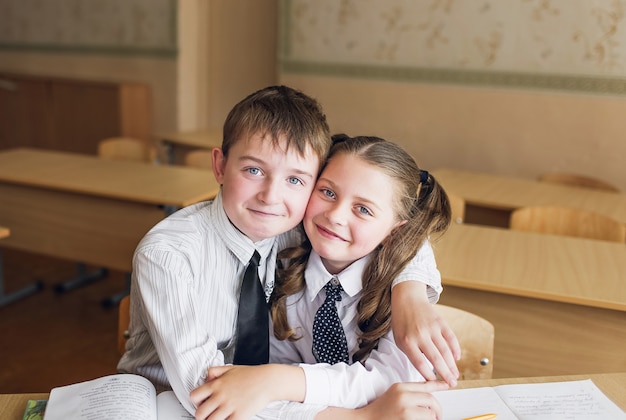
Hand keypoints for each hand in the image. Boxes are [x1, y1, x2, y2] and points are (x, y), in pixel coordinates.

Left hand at [190, 364, 304, 419]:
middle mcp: (220, 396)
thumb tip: (206, 379)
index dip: (196, 402)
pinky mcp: (239, 416)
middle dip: (201, 416)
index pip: (194, 396)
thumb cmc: (251, 374)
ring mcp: (229, 407)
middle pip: (199, 413)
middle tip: (207, 415)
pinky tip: (229, 419)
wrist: (268, 381)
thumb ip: (215, 371)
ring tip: (218, 418)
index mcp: (216, 384)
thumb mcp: (230, 368)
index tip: (202, 403)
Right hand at [318, 381, 448, 419]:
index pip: (424, 384)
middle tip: (437, 416)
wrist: (365, 419)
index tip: (447, 385)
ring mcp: (405, 407)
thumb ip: (408, 393)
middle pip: (430, 400)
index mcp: (400, 387)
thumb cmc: (378, 411)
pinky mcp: (406, 418)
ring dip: (431, 418)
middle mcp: (403, 395)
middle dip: (437, 410)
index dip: (438, 385)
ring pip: (430, 412)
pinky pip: (425, 419)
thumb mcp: (393, 395)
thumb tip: (427, 399)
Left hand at [391, 282, 460, 385]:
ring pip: (445, 350)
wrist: (407, 299)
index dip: (428, 375)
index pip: (419, 363)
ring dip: (452, 365)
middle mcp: (420, 334)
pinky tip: (457, 359)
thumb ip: (411, 353)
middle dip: (445, 374)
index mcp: (407, 341)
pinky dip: (455, 349)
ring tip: (455, 376)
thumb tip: (426, 370)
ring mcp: (431, 328)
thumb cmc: (402, 322)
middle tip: (451, 384)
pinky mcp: (440, 322)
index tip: (434, 384)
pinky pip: (451, 338)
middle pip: (435, 359)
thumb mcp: (399, 339)